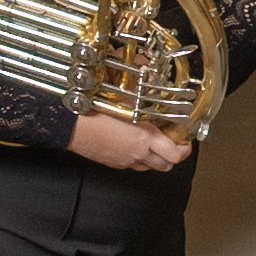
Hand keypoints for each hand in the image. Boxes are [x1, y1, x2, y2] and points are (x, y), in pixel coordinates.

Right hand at [68, 109, 197, 172]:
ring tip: (154, 145)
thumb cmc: (93, 110)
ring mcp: (125, 161)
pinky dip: (138, 159)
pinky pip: (132, 165)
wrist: (70, 124)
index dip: (185, 149)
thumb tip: (153, 88)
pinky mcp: (113, 163)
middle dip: (173, 156)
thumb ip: (143, 98)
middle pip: (166, 165)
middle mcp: (138, 153)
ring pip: (150, 167)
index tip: (185, 141)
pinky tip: (133, 146)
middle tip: (173, 144)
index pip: (176, 154)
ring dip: (156, 159)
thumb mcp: (125, 99)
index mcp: (145, 138)